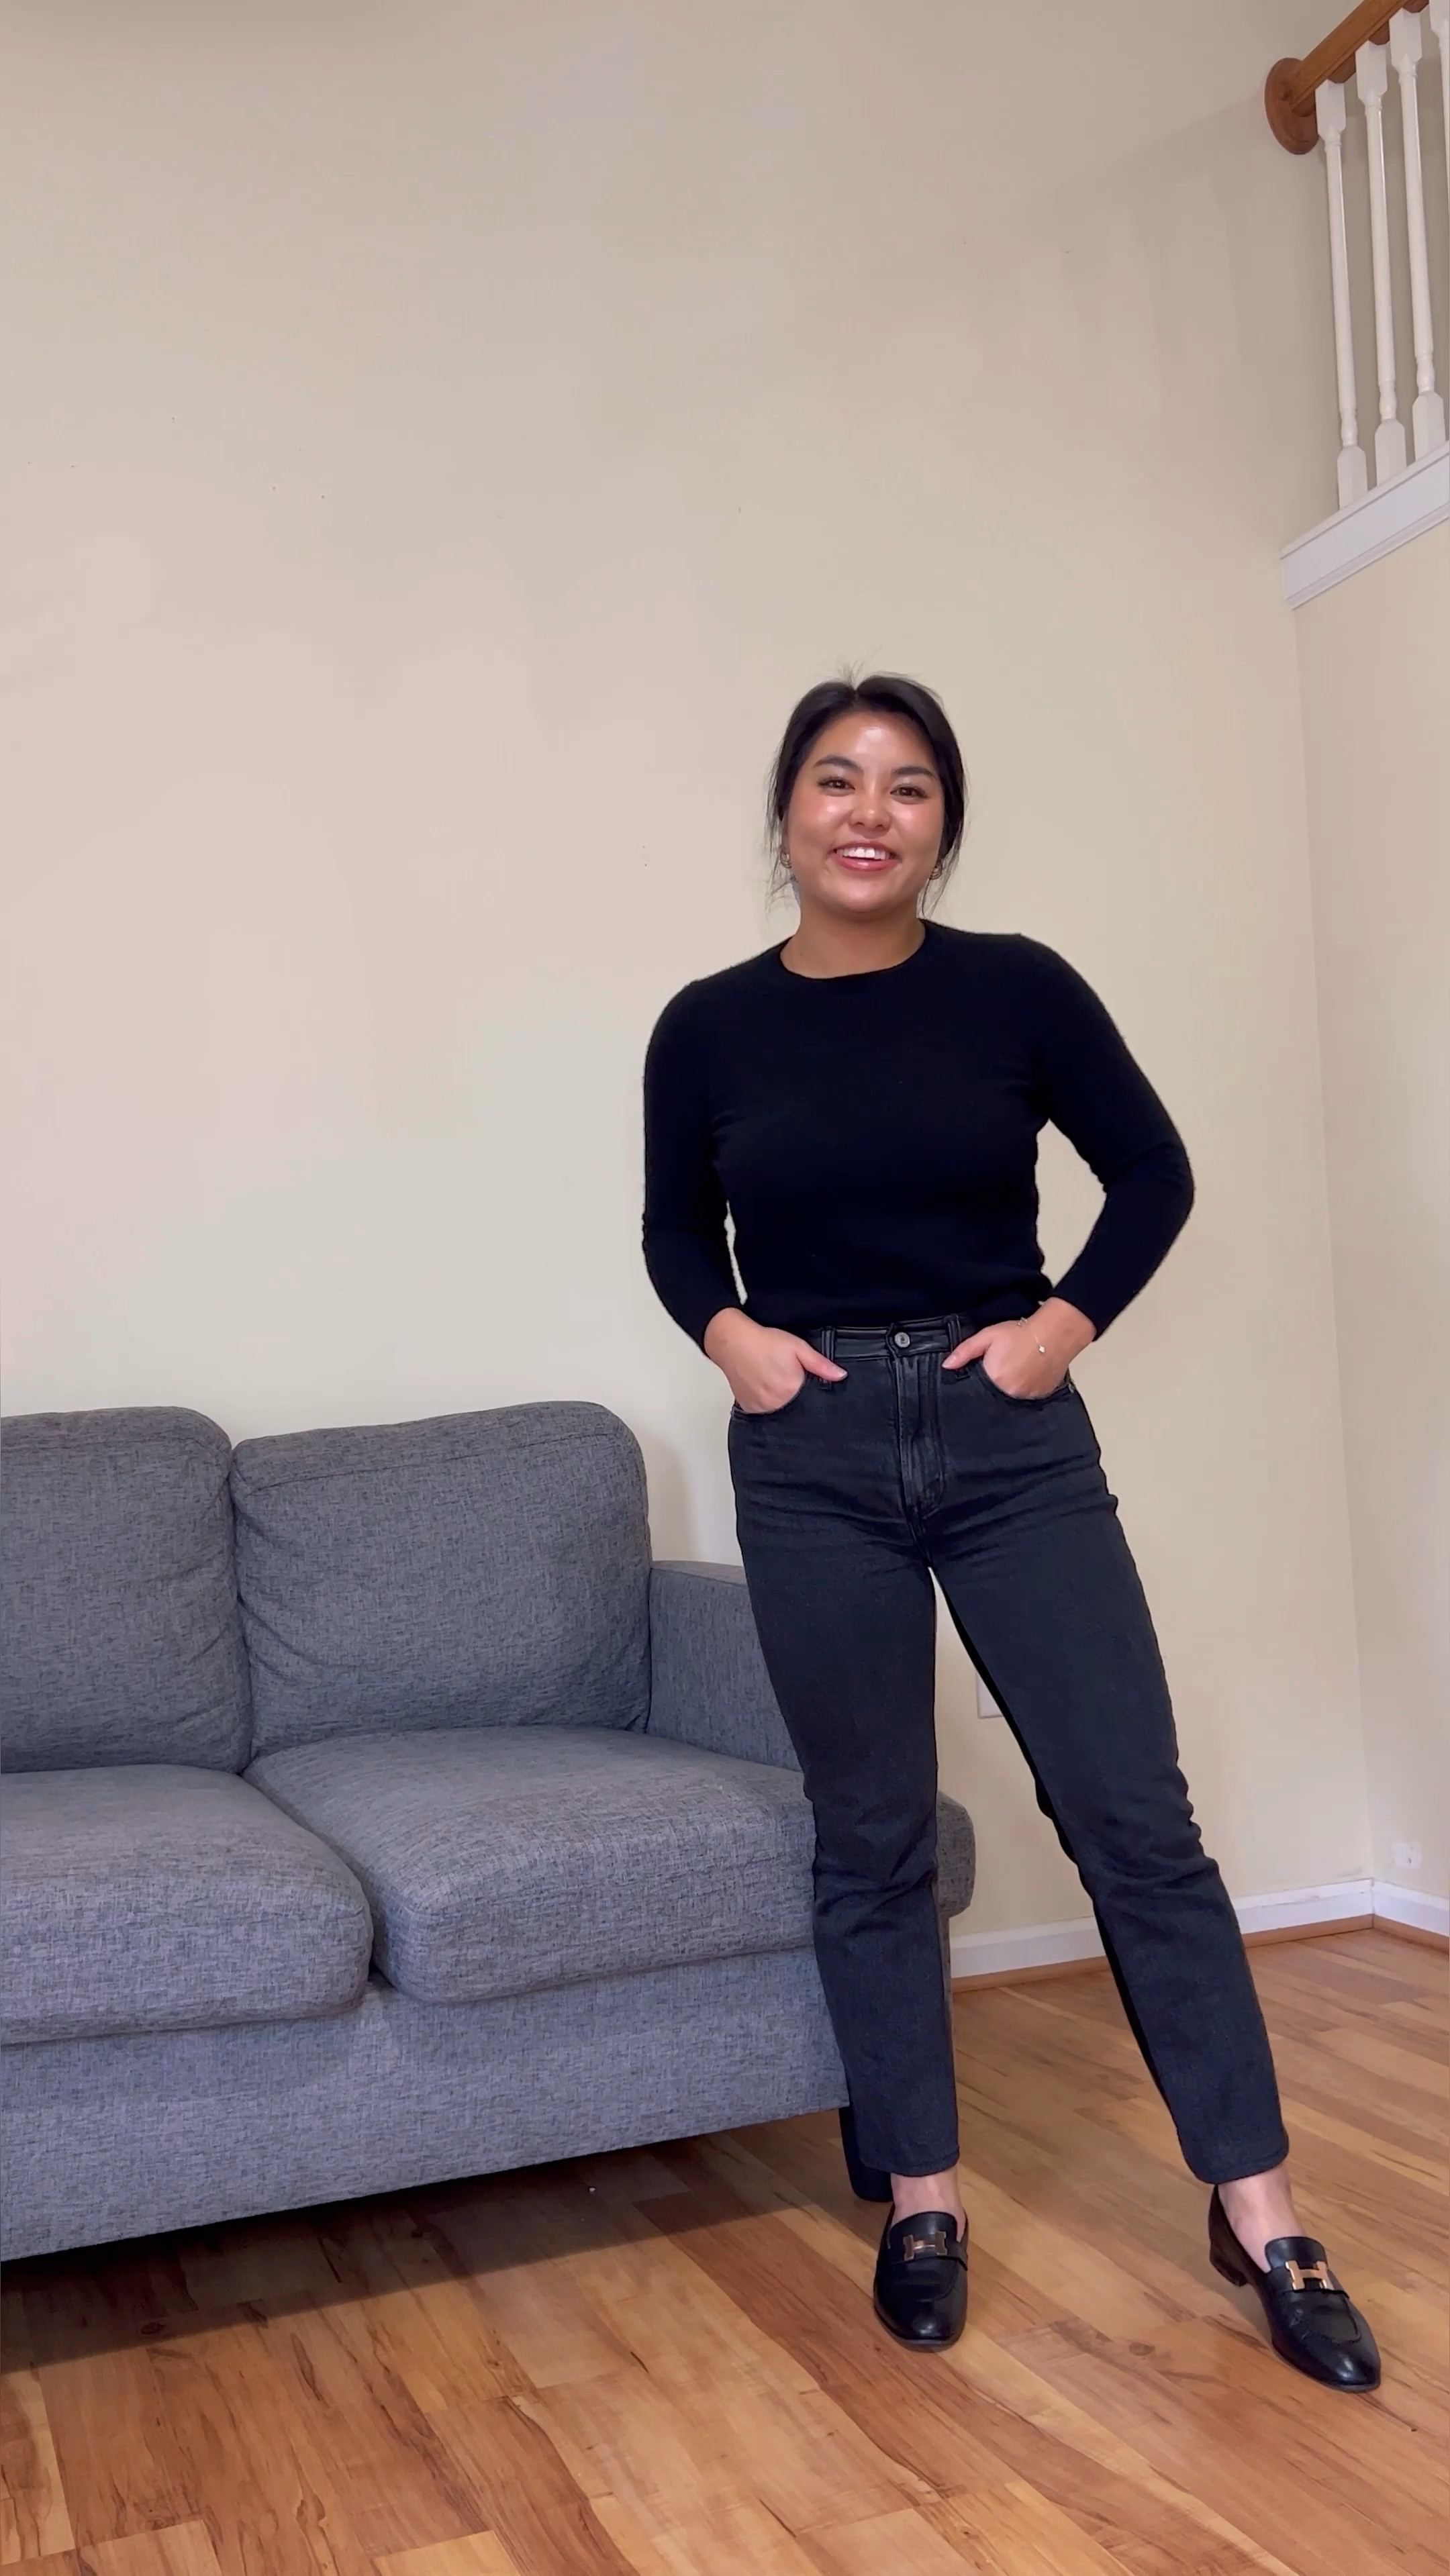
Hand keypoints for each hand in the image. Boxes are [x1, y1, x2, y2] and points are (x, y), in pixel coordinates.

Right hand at [703, 1310, 847, 1413]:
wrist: (733, 1340)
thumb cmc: (763, 1341)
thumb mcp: (798, 1347)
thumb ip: (820, 1365)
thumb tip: (840, 1376)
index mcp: (791, 1389)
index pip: (810, 1397)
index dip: (807, 1387)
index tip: (800, 1376)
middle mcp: (776, 1402)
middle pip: (794, 1404)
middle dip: (793, 1392)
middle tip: (783, 1373)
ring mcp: (761, 1407)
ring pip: (779, 1408)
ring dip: (779, 1398)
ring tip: (771, 1377)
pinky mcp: (749, 1408)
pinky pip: (764, 1410)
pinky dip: (766, 1401)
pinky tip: (762, 1385)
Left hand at [942, 1297, 1095, 1397]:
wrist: (1054, 1333)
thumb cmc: (1021, 1333)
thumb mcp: (988, 1336)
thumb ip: (965, 1351)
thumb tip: (947, 1365)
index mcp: (994, 1378)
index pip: (977, 1388)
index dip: (980, 1379)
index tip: (985, 1370)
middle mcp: (1010, 1392)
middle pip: (994, 1394)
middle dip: (995, 1382)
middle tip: (1004, 1366)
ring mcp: (1026, 1396)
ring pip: (1011, 1397)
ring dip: (1010, 1387)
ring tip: (1017, 1369)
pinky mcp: (1040, 1396)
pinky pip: (1027, 1398)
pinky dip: (1025, 1389)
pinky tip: (1028, 1374)